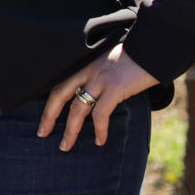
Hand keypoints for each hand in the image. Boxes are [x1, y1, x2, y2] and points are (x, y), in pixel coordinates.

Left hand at [38, 44, 158, 149]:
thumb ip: (98, 79)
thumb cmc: (134, 59)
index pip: (59, 86)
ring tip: (66, 146)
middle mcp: (87, 73)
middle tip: (42, 134)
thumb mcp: (109, 66)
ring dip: (70, 130)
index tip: (43, 121)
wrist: (152, 48)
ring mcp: (99, 80)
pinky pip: (101, 113)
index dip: (49, 104)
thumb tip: (94, 99)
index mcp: (84, 67)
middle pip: (59, 96)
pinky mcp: (115, 88)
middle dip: (48, 116)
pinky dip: (99, 129)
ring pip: (77, 108)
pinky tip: (100, 141)